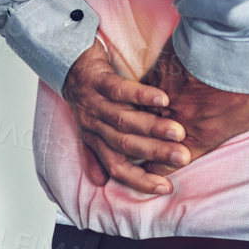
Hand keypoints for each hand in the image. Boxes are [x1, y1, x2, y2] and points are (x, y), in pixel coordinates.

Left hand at [61, 34, 191, 195]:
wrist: (65, 61)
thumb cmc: (87, 97)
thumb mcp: (90, 127)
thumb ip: (96, 153)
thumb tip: (101, 182)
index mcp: (95, 139)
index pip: (117, 166)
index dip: (139, 180)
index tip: (166, 187)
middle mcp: (93, 124)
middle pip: (125, 144)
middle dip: (155, 152)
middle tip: (183, 157)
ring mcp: (93, 102)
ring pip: (124, 120)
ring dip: (152, 127)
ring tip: (178, 132)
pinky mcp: (96, 80)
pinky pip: (119, 89)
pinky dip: (140, 95)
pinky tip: (162, 98)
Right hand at [136, 34, 248, 185]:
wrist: (236, 35)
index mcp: (201, 137)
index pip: (165, 166)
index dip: (157, 171)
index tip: (154, 170)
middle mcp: (177, 121)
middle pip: (146, 145)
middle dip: (143, 150)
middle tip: (140, 153)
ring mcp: (163, 96)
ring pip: (137, 118)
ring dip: (138, 124)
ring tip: (134, 128)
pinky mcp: (158, 71)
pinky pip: (137, 91)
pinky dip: (138, 96)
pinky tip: (137, 96)